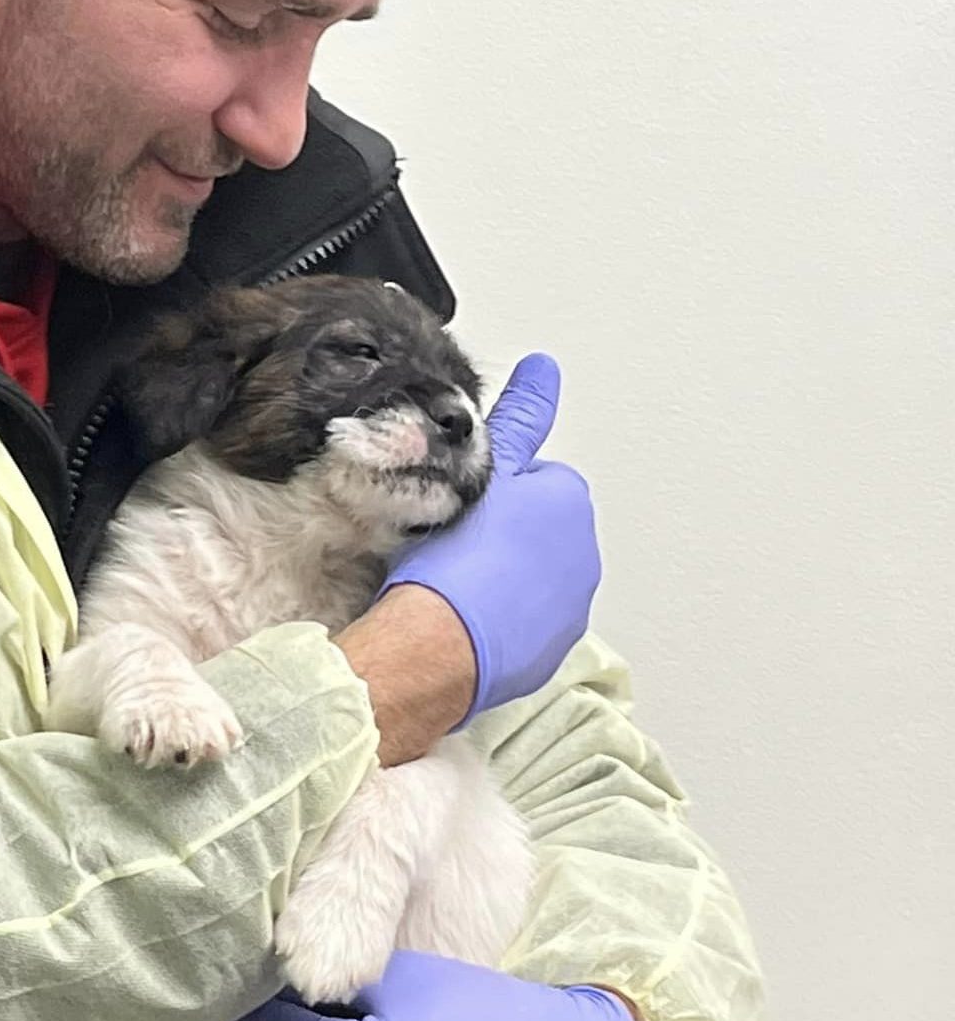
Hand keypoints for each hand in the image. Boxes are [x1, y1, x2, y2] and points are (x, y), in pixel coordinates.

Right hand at [382, 353, 600, 723]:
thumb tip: (545, 367)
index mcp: (568, 501)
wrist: (437, 641)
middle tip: (454, 541)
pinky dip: (502, 619)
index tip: (466, 507)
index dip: (494, 489)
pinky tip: (463, 617)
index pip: (534, 477)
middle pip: (535, 529)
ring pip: (530, 576)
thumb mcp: (480, 473)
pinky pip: (526, 624)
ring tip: (454, 579)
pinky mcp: (550, 653)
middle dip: (503, 532)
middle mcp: (582, 555)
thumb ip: (519, 419)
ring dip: (501, 575)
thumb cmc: (452, 556)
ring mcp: (569, 609)